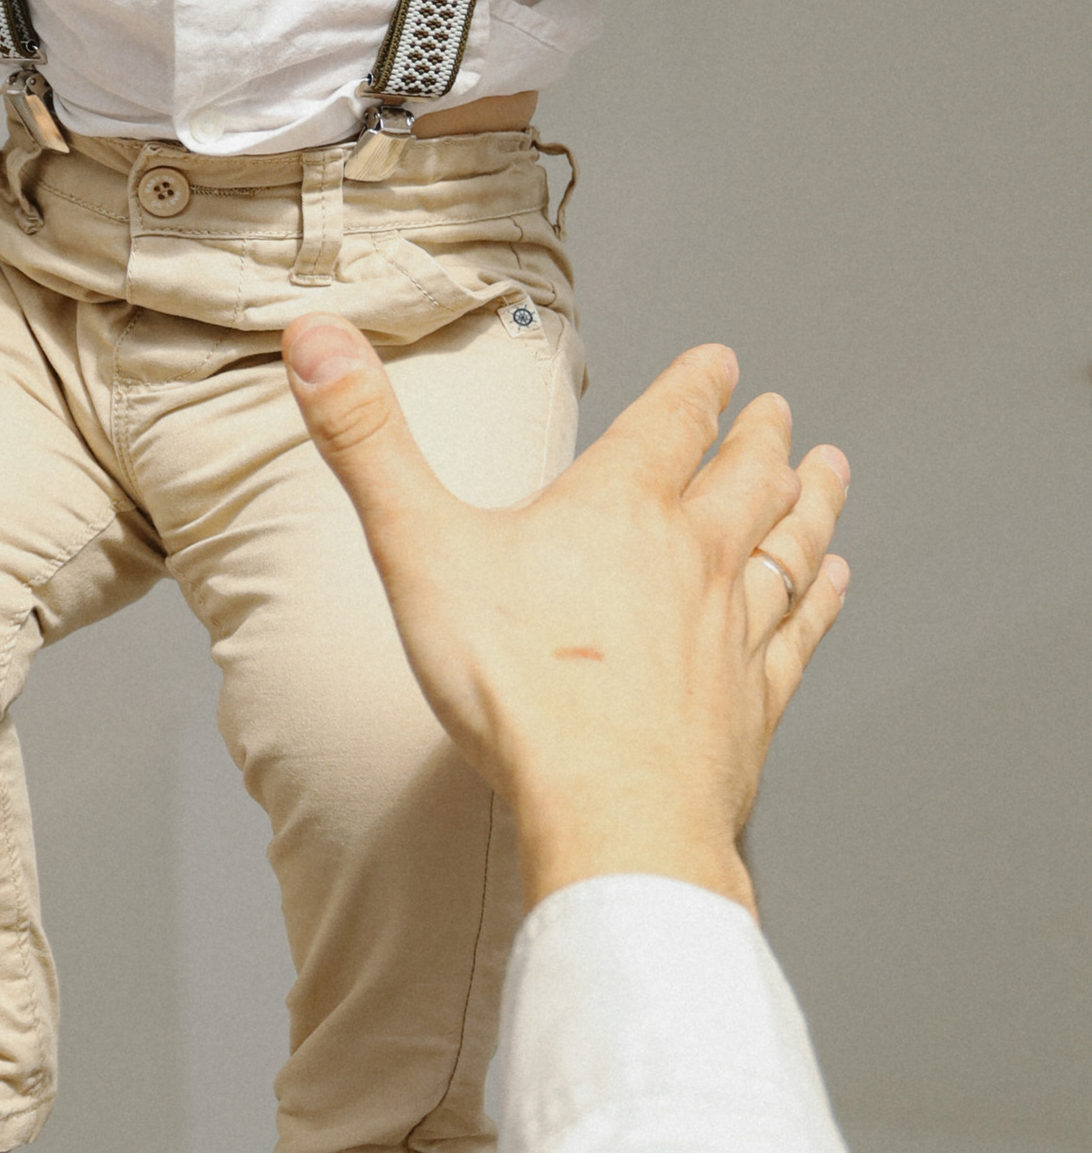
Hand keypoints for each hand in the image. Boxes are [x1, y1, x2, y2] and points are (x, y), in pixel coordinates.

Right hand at [283, 318, 849, 911]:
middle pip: (747, 479)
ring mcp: (732, 631)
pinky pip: (801, 633)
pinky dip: (822, 600)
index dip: (698, 385)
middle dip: (763, 438)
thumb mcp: (417, 548)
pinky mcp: (754, 702)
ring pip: (789, 547)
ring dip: (812, 503)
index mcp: (617, 509)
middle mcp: (691, 557)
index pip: (671, 423)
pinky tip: (835, 583)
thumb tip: (316, 337)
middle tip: (782, 411)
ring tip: (830, 471)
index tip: (723, 361)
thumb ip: (367, 442)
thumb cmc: (515, 689)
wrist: (610, 814)